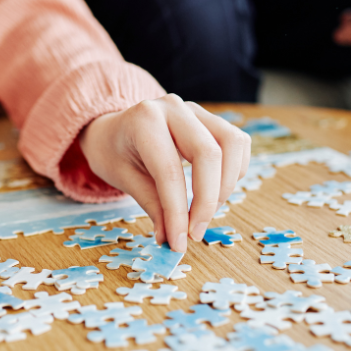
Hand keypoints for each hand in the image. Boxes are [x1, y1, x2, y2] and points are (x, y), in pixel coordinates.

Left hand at [79, 95, 250, 252]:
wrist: (113, 129)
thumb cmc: (115, 153)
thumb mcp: (125, 179)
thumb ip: (153, 207)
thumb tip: (172, 240)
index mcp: (144, 120)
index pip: (170, 171)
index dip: (178, 211)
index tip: (180, 242)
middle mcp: (173, 108)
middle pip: (208, 154)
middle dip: (207, 201)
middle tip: (195, 232)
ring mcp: (196, 110)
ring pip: (231, 144)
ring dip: (226, 185)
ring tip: (206, 210)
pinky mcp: (211, 118)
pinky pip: (237, 142)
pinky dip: (234, 170)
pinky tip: (216, 189)